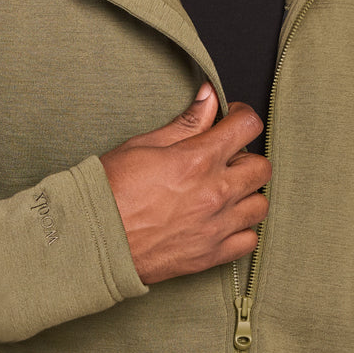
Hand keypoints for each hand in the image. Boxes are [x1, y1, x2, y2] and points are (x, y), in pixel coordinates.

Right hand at [100, 84, 270, 283]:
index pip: (247, 126)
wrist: (92, 239)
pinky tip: (222, 220)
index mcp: (198, 160)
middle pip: (261, 167)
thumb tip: (209, 96)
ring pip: (260, 205)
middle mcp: (214, 193)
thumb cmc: (110, 189)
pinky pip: (249, 240)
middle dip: (246, 155)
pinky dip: (241, 229)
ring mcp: (216, 226)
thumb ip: (186, 123)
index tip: (231, 119)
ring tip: (225, 190)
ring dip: (246, 193)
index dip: (241, 115)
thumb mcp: (144, 145)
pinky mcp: (211, 255)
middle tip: (225, 157)